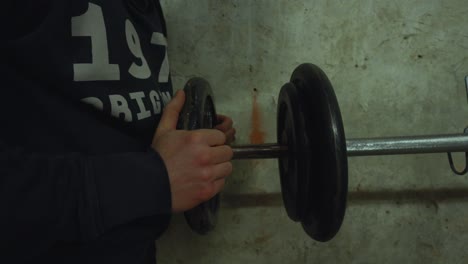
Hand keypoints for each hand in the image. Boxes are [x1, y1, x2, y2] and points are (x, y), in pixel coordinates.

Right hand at [152, 90, 232, 212]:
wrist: (149, 185)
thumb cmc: (157, 158)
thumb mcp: (163, 130)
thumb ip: (174, 110)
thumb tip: (181, 93)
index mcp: (197, 139)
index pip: (221, 137)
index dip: (214, 141)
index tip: (206, 145)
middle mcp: (205, 156)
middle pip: (228, 152)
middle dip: (219, 154)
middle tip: (207, 157)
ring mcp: (208, 175)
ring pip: (227, 168)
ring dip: (219, 168)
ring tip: (206, 168)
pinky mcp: (207, 190)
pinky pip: (222, 183)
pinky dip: (215, 182)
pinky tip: (203, 180)